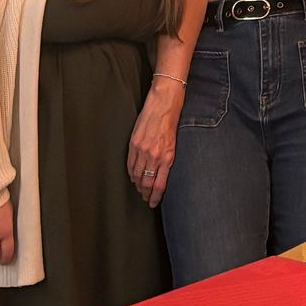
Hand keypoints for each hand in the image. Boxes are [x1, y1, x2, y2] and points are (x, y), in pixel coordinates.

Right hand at [126, 87, 180, 206]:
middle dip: (145, 193)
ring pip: (137, 175)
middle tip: (145, 198)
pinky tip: (133, 176)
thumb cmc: (173, 121)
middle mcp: (154, 156)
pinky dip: (131, 173)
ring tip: (139, 189)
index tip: (153, 203)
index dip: (155, 197)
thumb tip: (162, 172)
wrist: (164, 102)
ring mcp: (142, 150)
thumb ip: (167, 158)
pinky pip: (130, 164)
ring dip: (138, 184)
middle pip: (146, 183)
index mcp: (167, 157)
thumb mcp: (175, 142)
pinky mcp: (134, 143)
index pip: (159, 185)